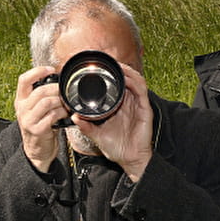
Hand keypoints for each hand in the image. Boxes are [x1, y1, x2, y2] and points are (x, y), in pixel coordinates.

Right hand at [15, 66, 67, 173]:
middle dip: (55, 88)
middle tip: (65, 90)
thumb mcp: (36, 109)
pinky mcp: (36, 130)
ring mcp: (28, 120)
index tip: (50, 69)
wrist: (37, 150)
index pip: (23, 80)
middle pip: (39, 91)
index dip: (37, 71)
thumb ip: (41, 96)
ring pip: (46, 102)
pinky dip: (62, 113)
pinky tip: (65, 114)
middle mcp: (22, 109)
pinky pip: (52, 116)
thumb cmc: (40, 127)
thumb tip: (57, 80)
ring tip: (66, 104)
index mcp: (20, 100)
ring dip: (60, 101)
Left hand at [73, 64, 152, 179]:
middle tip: (107, 60)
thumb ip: (86, 126)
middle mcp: (130, 103)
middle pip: (127, 78)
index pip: (116, 84)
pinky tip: (125, 77)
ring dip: (127, 71)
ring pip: (136, 80)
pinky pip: (142, 91)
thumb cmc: (117, 148)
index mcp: (119, 106)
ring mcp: (138, 105)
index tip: (98, 66)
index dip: (110, 73)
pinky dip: (134, 81)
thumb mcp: (96, 135)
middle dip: (118, 67)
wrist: (130, 160)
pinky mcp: (145, 110)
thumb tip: (74, 117)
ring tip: (116, 65)